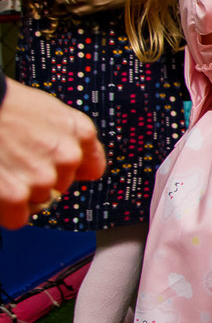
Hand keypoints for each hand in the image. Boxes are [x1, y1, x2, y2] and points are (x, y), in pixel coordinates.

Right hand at [0, 81, 105, 228]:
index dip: (66, 169)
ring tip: (0, 166)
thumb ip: (67, 136)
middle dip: (37, 178)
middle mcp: (68, 157)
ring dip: (18, 190)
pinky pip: (17, 218)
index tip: (51, 166)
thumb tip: (82, 166)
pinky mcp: (17, 196)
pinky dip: (3, 210)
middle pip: (59, 186)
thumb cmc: (2, 104)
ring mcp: (44, 178)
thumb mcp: (46, 109)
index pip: (91, 168)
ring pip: (37, 201)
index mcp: (80, 132)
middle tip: (11, 159)